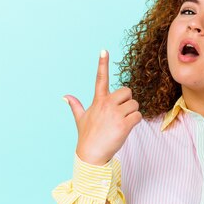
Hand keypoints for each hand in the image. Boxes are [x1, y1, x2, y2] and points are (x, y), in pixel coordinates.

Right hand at [63, 50, 141, 165]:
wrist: (91, 154)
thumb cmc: (87, 136)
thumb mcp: (80, 119)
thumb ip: (75, 105)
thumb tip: (65, 96)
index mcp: (98, 101)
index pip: (100, 78)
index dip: (102, 64)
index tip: (104, 50)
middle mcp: (106, 104)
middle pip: (128, 91)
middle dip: (128, 101)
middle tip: (122, 113)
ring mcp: (115, 114)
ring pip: (135, 104)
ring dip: (133, 113)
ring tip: (122, 123)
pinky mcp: (123, 125)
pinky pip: (138, 116)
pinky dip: (136, 122)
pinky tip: (127, 128)